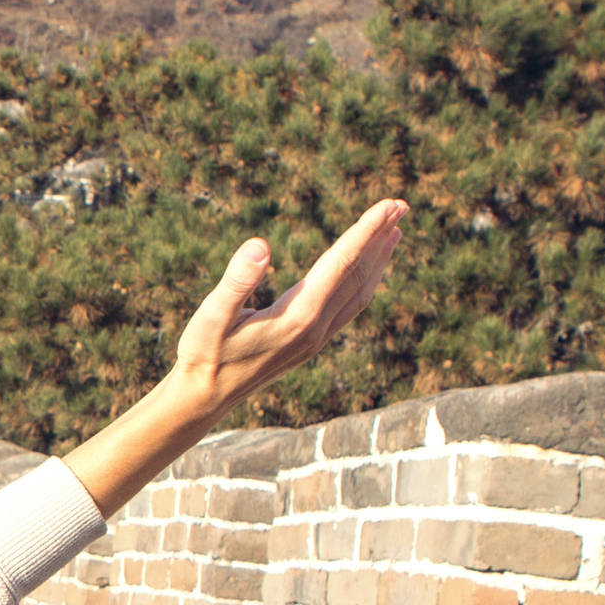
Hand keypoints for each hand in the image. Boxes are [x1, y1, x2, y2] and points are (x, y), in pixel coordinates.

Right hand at [166, 197, 406, 416]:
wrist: (205, 398)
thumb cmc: (203, 353)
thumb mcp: (211, 315)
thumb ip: (236, 280)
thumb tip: (261, 245)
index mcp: (298, 317)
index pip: (342, 265)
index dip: (367, 232)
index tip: (390, 205)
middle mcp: (315, 329)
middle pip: (358, 276)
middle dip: (380, 238)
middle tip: (401, 205)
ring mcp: (316, 339)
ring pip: (359, 294)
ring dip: (378, 261)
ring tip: (394, 232)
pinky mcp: (310, 344)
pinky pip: (349, 307)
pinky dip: (364, 282)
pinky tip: (363, 272)